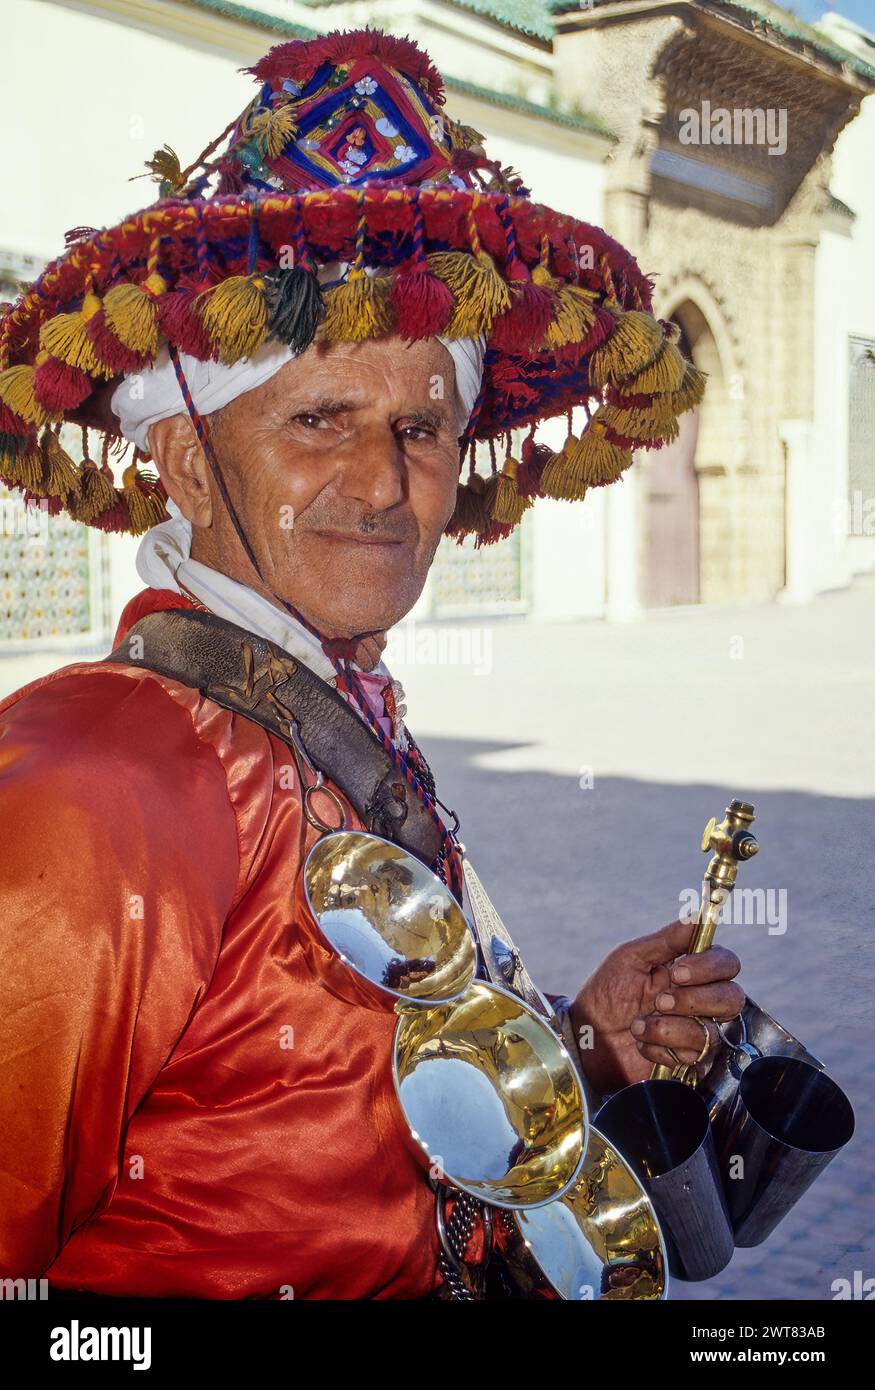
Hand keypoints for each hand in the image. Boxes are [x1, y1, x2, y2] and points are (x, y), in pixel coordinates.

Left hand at [569, 920, 743, 1093]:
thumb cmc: (608, 992)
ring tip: (639, 1025)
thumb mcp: (632, 958)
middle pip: (732, 998)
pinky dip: (661, 1049)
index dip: (708, 968)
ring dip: (669, 1028)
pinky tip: (641, 1043)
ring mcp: (697, 1031)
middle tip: (659, 1002)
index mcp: (691, 970)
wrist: (587, 1036)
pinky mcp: (689, 1060)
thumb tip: (698, 914)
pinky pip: (694, 1057)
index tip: (676, 973)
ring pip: (712, 1032)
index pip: (726, 963)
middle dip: (694, 1000)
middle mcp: (701, 1000)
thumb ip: (667, 939)